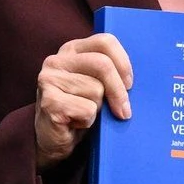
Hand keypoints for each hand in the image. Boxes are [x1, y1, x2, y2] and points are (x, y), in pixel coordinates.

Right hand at [33, 33, 133, 168]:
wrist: (52, 141)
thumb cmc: (78, 111)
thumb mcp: (95, 85)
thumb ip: (108, 73)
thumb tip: (134, 80)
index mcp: (71, 50)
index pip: (105, 42)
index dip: (123, 63)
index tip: (129, 84)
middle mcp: (56, 60)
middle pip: (103, 65)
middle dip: (119, 91)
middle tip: (124, 111)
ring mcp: (49, 80)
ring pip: (96, 90)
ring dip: (98, 109)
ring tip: (84, 115)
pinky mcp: (49, 101)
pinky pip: (87, 110)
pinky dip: (88, 122)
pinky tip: (75, 124)